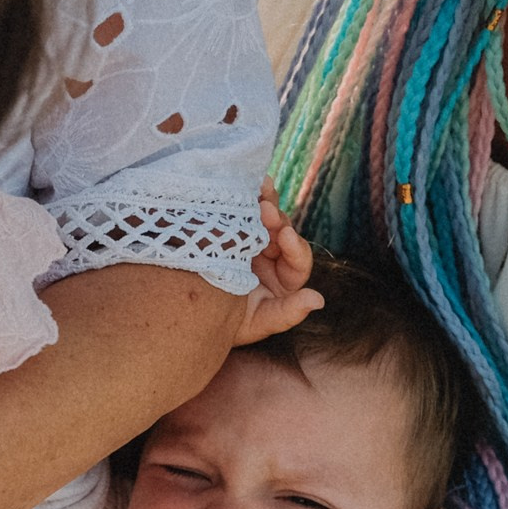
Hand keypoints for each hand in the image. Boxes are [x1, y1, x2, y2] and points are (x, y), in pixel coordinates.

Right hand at [234, 185, 321, 345]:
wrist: (189, 315)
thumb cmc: (226, 325)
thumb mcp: (256, 323)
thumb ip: (287, 314)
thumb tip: (318, 300)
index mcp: (283, 278)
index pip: (298, 259)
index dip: (294, 246)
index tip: (284, 235)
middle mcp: (271, 255)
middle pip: (281, 231)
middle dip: (275, 219)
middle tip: (264, 209)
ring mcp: (251, 239)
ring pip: (263, 216)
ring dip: (263, 201)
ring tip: (258, 187)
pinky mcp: (231, 227)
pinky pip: (242, 210)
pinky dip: (245, 198)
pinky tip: (242, 183)